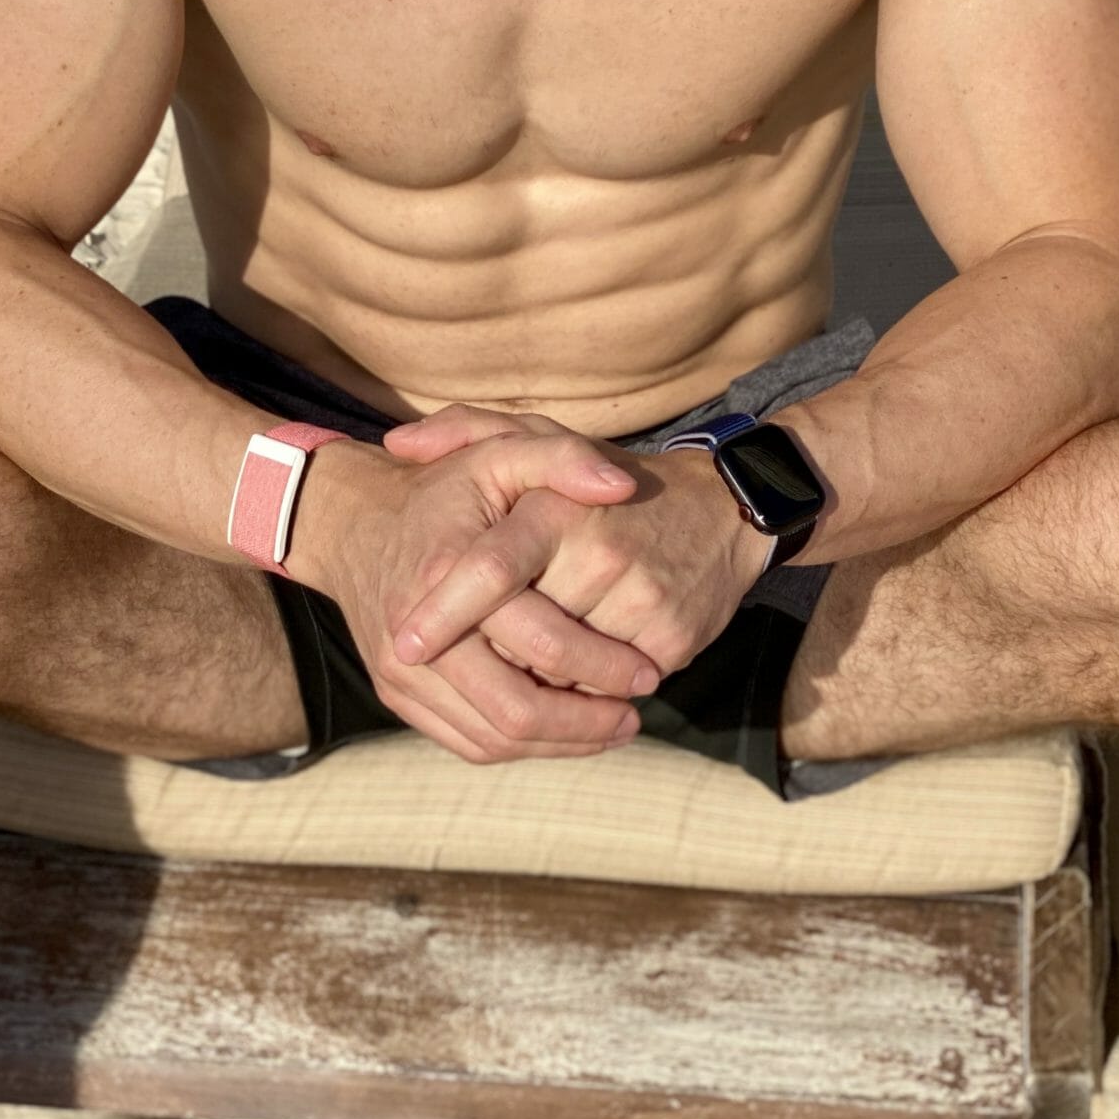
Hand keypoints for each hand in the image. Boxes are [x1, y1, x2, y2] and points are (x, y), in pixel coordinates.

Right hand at [289, 431, 664, 764]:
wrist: (352, 525)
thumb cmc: (442, 491)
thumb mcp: (499, 451)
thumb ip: (563, 459)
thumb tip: (622, 486)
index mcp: (449, 571)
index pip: (536, 638)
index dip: (599, 661)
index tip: (648, 670)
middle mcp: (415, 633)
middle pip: (515, 707)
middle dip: (586, 720)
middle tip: (637, 713)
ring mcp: (401, 673)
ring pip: (495, 737)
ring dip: (562, 742)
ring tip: (614, 728)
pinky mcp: (398, 697)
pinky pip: (470, 743)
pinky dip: (525, 747)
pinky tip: (567, 733)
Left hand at [382, 405, 771, 678]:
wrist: (719, 512)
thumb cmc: (606, 485)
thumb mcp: (539, 441)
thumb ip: (465, 429)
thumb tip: (399, 440)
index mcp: (554, 508)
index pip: (489, 570)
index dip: (443, 615)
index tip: (404, 648)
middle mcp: (599, 553)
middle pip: (518, 637)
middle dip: (490, 657)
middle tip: (475, 655)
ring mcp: (641, 599)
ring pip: (559, 672)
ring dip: (537, 677)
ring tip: (533, 656)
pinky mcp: (673, 638)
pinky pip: (605, 690)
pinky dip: (583, 690)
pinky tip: (586, 664)